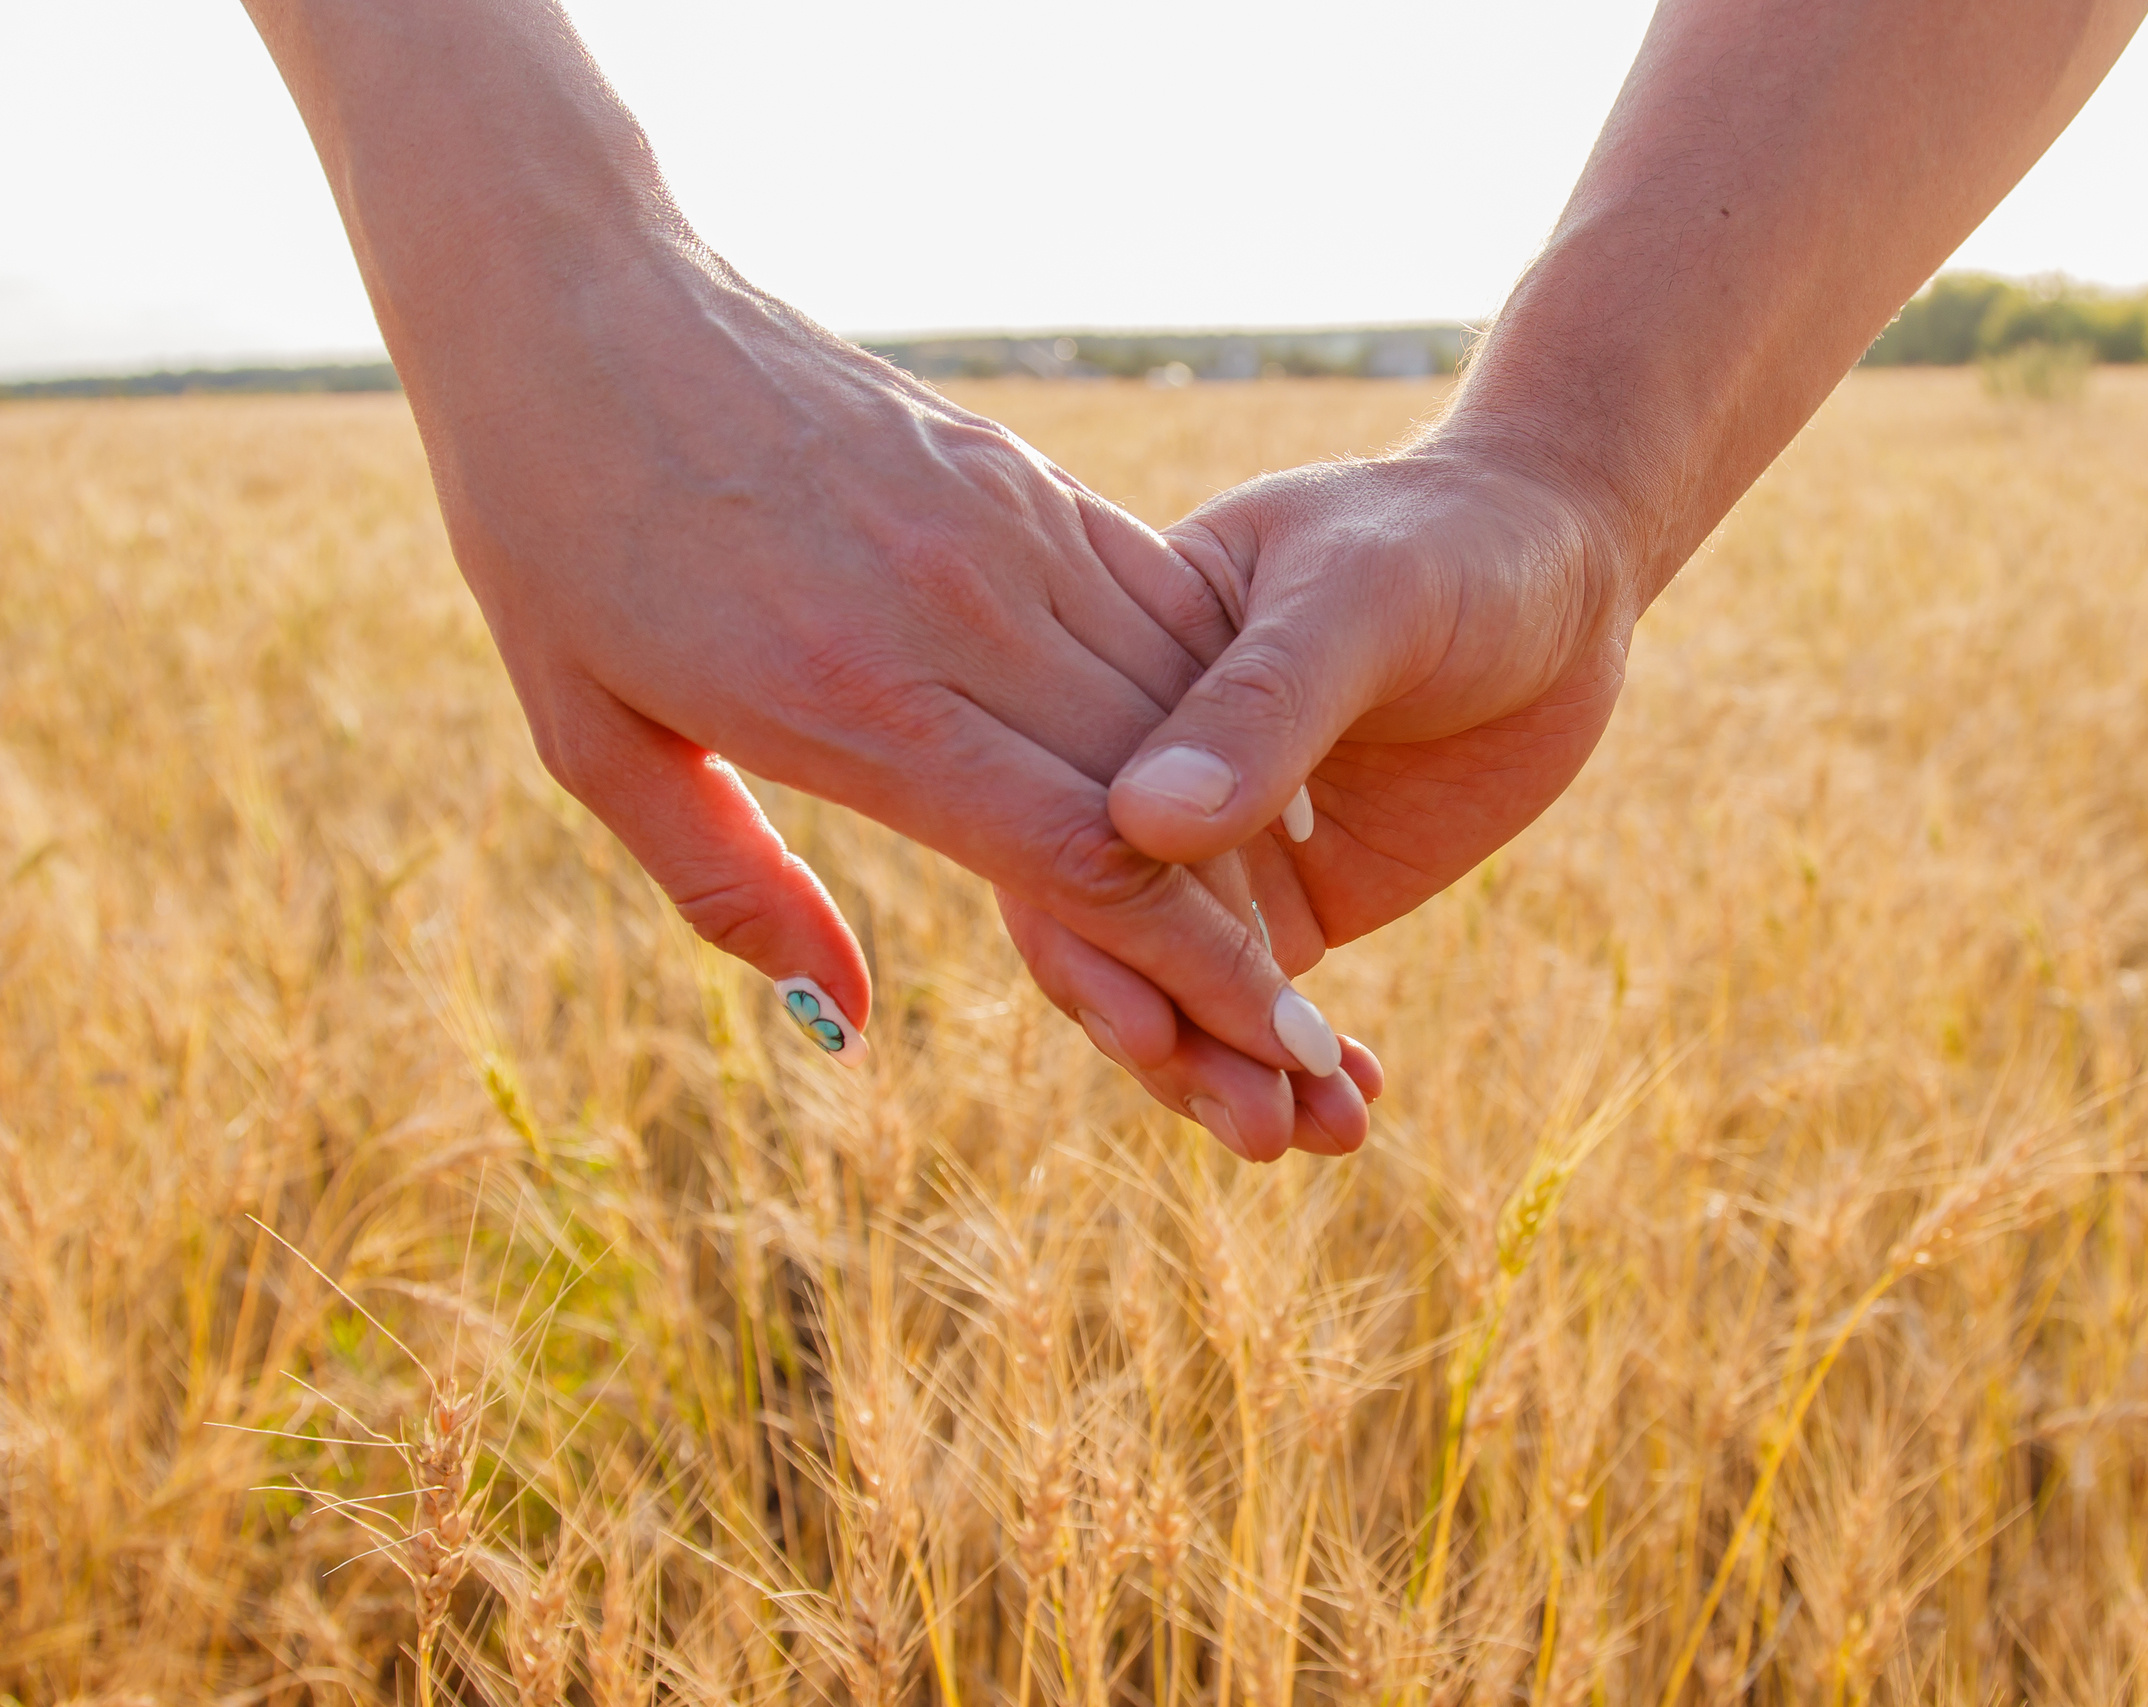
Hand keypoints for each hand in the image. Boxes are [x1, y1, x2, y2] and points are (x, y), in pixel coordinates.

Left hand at [412, 247, 1376, 1149]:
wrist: (577, 297)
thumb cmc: (554, 532)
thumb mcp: (593, 738)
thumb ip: (733, 885)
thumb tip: (847, 1016)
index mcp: (857, 699)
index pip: (1085, 860)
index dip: (1198, 972)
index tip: (1278, 1052)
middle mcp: (960, 613)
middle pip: (1165, 799)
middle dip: (1251, 936)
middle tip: (1316, 1042)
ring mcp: (1005, 530)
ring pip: (1182, 704)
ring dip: (1252, 826)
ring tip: (1291, 927)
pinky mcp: (1019, 474)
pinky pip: (1157, 603)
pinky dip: (1212, 701)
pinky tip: (1248, 770)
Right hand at [1000, 444, 1632, 1133]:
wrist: (1563, 567)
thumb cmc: (1450, 546)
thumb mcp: (1361, 603)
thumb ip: (1262, 705)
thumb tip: (1142, 823)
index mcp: (1113, 686)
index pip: (1059, 827)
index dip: (1086, 937)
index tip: (1147, 1031)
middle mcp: (1144, 778)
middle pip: (1113, 937)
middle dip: (1174, 1044)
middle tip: (1258, 1125)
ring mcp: (1220, 850)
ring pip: (1188, 991)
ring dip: (1239, 1077)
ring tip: (1320, 1136)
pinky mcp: (1299, 897)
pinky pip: (1270, 1006)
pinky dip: (1303, 1069)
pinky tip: (1355, 1112)